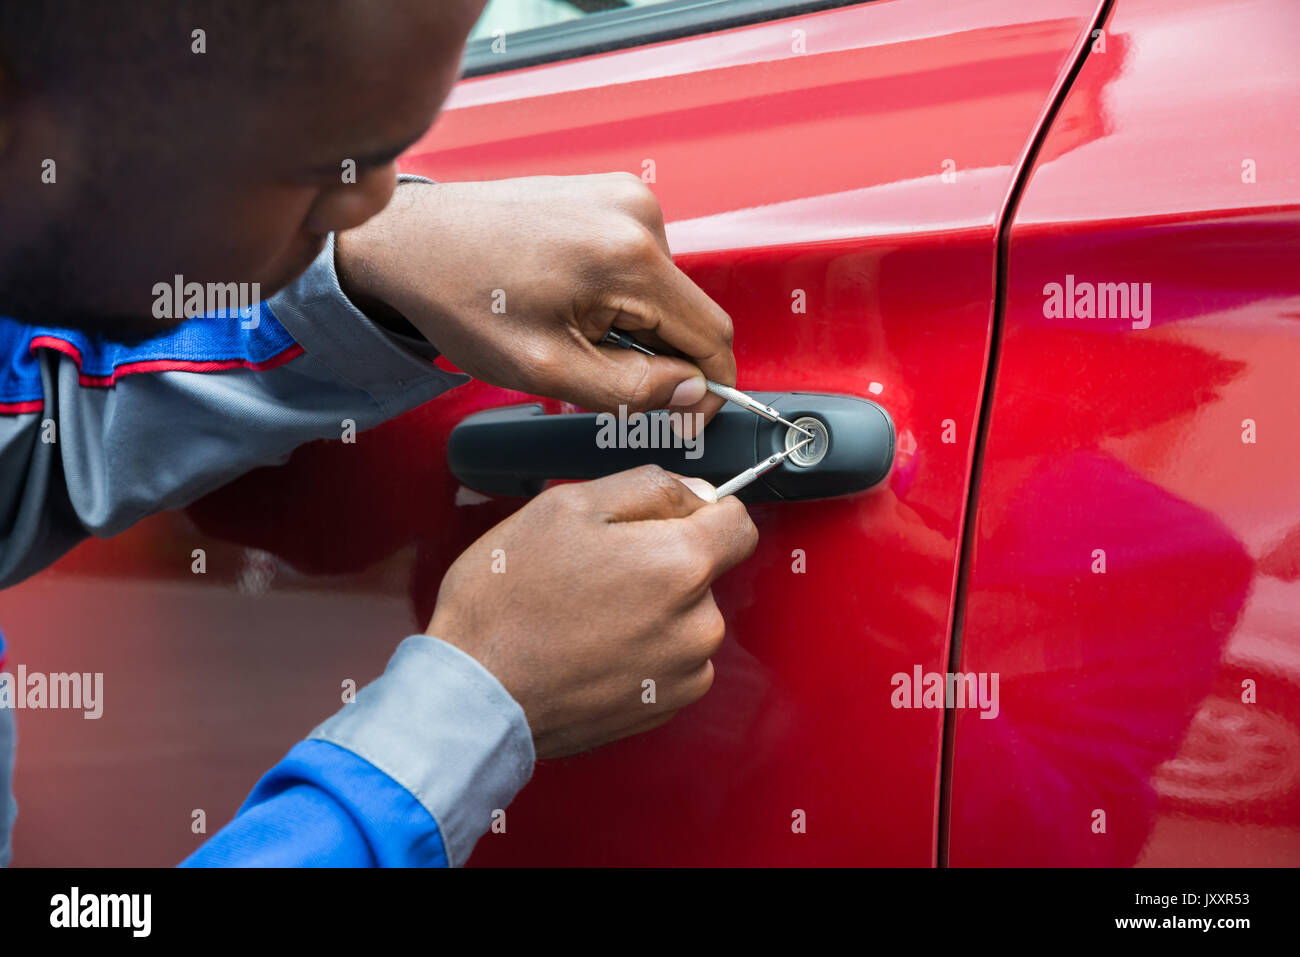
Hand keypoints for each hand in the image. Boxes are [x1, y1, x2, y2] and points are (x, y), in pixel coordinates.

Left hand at [336, 173, 735, 423]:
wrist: (413, 242)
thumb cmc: (464, 299)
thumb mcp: (545, 369)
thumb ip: (629, 391)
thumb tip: (691, 394)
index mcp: (630, 255)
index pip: (712, 334)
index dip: (709, 388)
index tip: (687, 420)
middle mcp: (638, 213)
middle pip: (687, 313)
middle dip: (659, 357)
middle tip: (596, 376)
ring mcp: (624, 196)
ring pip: (663, 292)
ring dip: (633, 326)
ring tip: (568, 330)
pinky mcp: (609, 194)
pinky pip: (640, 263)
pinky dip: (618, 296)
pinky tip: (566, 300)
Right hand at [426, 466, 757, 758]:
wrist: (475, 694)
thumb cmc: (508, 601)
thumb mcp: (567, 507)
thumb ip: (648, 487)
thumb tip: (697, 492)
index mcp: (681, 565)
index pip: (738, 522)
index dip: (700, 509)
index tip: (665, 518)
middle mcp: (698, 625)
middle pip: (705, 572)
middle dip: (662, 562)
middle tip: (596, 568)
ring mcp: (684, 673)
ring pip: (687, 619)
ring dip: (652, 610)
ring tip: (586, 612)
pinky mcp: (663, 708)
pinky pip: (671, 662)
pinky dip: (642, 651)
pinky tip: (592, 647)